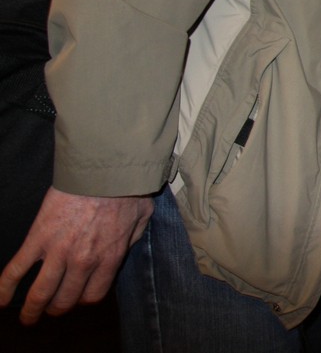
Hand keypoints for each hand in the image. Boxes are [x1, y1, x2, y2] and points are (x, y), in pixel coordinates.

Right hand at [0, 187, 153, 323]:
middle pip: (65, 299)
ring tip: (27, 317)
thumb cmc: (128, 189)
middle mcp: (83, 261)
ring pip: (40, 292)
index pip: (93, 295)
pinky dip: (5, 288)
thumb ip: (132, 239)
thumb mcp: (142, 218)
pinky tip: (1, 301)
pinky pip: (16, 270)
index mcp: (110, 257)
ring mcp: (58, 251)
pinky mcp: (38, 237)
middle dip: (57, 309)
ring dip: (31, 309)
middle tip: (50, 311)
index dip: (84, 300)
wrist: (105, 168)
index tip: (78, 298)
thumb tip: (125, 248)